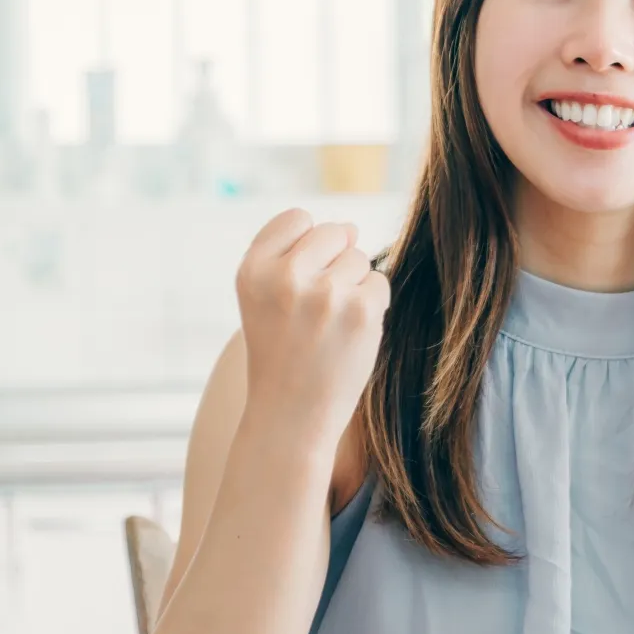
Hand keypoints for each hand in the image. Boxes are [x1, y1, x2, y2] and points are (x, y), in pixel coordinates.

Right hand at [234, 209, 390, 447]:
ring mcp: (326, 294)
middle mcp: (286, 277)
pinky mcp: (362, 312)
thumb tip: (351, 226)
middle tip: (317, 307)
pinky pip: (379, 282)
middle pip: (334, 233)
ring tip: (330, 323)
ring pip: (359, 258)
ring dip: (353, 285)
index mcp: (253, 270)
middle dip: (334, 261)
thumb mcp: (265, 297)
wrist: (292, 414)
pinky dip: (371, 304)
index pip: (296, 218)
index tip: (298, 281)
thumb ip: (296, 254)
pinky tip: (350, 331)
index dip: (305, 245)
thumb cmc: (281, 352)